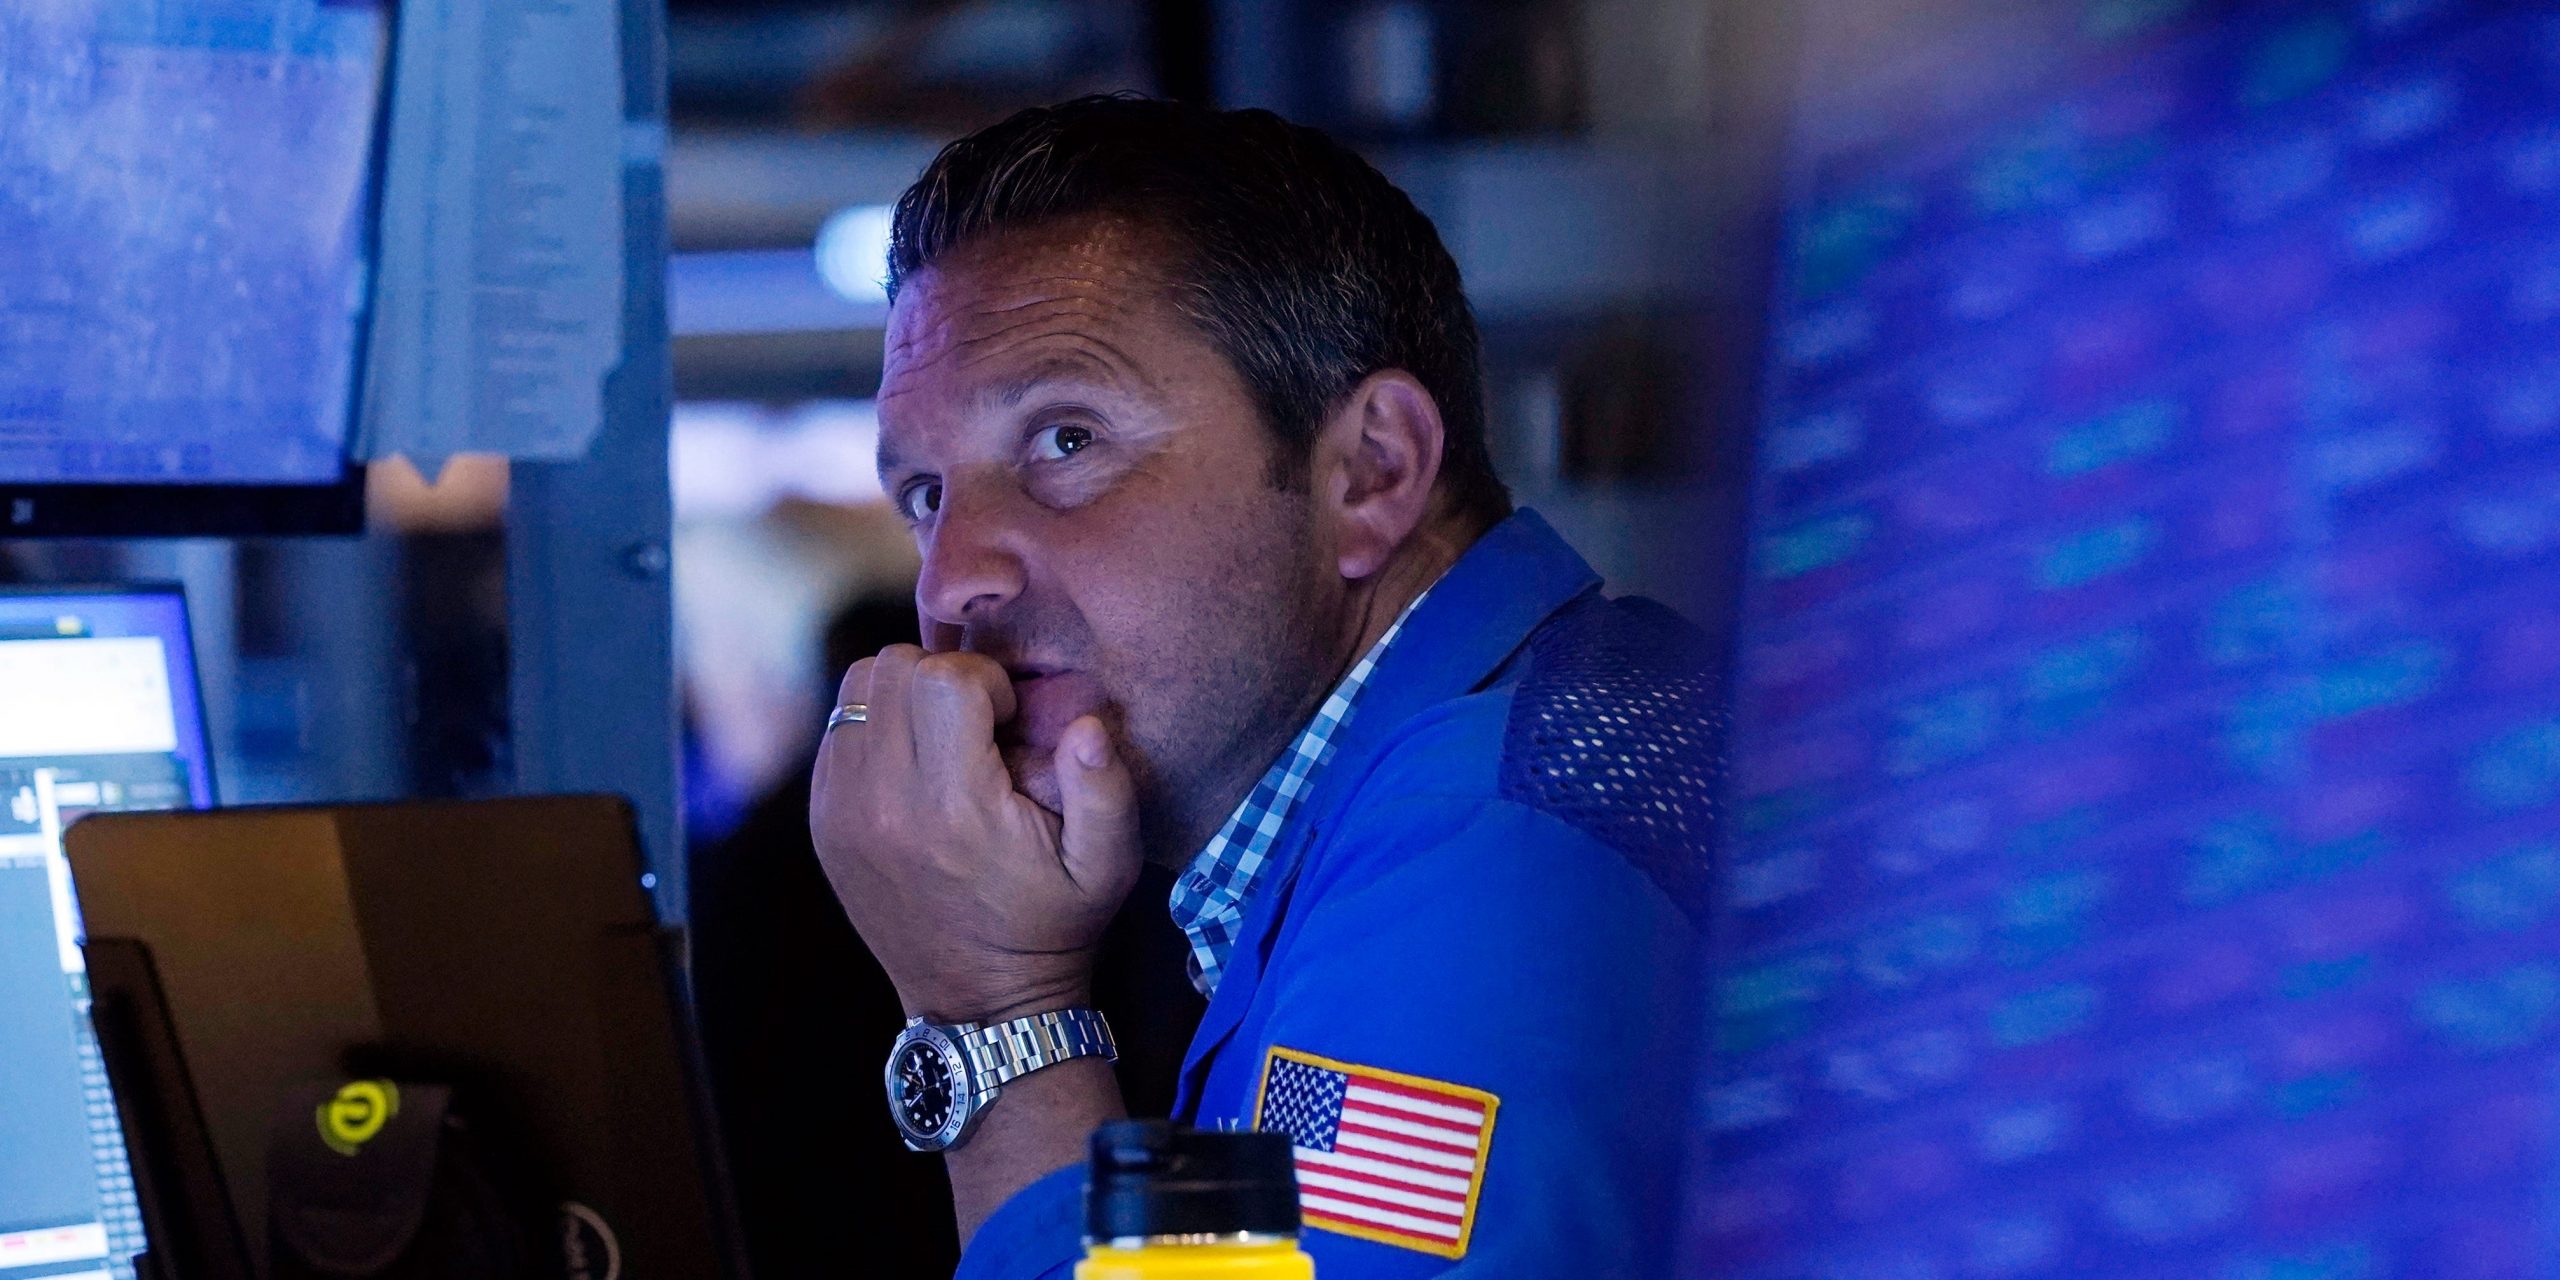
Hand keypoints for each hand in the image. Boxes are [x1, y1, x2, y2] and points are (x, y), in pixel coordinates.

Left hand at [810, 645, 1142, 1021]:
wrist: (980, 1002)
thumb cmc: (1051, 926)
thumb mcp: (1106, 866)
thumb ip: (1105, 789)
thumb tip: (1086, 725)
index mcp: (953, 808)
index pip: (944, 678)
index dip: (986, 681)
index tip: (1008, 721)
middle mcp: (883, 805)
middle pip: (893, 669)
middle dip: (943, 679)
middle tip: (976, 724)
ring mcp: (841, 813)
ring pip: (858, 689)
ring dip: (905, 697)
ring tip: (943, 738)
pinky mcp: (823, 822)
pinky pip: (839, 730)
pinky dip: (876, 729)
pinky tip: (915, 767)